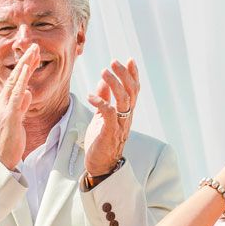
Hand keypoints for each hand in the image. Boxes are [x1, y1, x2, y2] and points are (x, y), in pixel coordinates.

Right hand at [0, 43, 39, 170]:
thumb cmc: (7, 143)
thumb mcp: (17, 121)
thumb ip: (22, 106)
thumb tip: (28, 94)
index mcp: (4, 103)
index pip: (15, 81)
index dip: (24, 67)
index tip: (33, 55)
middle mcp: (2, 103)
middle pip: (14, 77)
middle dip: (25, 60)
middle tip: (34, 45)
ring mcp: (4, 109)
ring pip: (15, 83)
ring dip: (24, 66)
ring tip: (33, 52)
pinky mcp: (9, 117)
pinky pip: (16, 97)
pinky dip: (21, 83)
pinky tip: (26, 72)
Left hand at [80, 59, 139, 182]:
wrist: (100, 165)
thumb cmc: (101, 141)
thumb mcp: (102, 117)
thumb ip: (104, 100)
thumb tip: (103, 82)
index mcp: (126, 113)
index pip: (134, 90)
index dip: (133, 75)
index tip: (128, 60)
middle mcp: (127, 117)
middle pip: (131, 92)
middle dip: (124, 75)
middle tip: (113, 62)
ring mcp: (120, 125)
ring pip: (123, 100)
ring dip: (114, 84)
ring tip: (103, 72)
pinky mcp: (110, 133)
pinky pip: (109, 114)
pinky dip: (101, 103)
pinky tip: (90, 96)